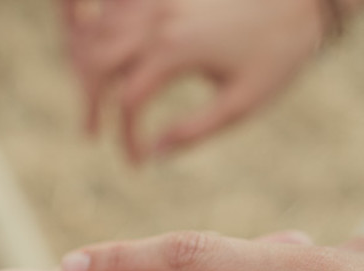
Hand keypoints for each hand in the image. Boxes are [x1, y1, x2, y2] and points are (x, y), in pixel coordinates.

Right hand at [61, 0, 323, 162]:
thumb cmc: (279, 52)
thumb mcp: (242, 103)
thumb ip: (194, 131)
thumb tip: (154, 156)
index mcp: (174, 50)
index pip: (126, 101)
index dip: (124, 137)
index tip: (137, 161)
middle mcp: (156, 17)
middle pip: (95, 61)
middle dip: (89, 101)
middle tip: (93, 133)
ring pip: (95, 28)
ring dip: (85, 63)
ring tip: (92, 95)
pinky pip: (111, 2)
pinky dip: (92, 20)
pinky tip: (93, 41)